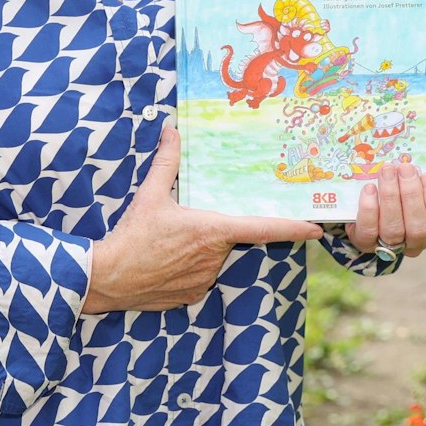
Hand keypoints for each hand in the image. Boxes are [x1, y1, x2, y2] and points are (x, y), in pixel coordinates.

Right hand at [82, 127, 325, 312]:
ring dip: (199, 248)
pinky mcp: (193, 295)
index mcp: (212, 231)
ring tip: (167, 243)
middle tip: (182, 225)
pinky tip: (164, 262)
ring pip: (214, 258)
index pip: (263, 229)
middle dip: (213, 230)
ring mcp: (205, 279)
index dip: (293, 228)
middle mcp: (216, 258)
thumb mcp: (149, 194)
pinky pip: (200, 276)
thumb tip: (171, 129)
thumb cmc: (132, 236)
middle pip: (228, 239)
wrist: (108, 278)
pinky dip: (188, 267)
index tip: (317, 228)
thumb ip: (166, 162)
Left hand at [349, 164, 425, 258]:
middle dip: (411, 195)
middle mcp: (416, 243)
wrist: (392, 173)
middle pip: (418, 230)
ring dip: (390, 198)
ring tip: (388, 171)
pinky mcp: (365, 240)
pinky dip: (369, 210)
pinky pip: (368, 233)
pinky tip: (370, 188)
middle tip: (405, 167)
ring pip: (393, 231)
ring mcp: (390, 244)